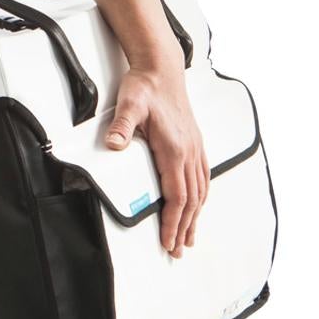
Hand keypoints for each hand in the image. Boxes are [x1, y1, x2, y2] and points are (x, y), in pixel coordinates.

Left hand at [103, 66, 209, 257]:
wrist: (161, 68)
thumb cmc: (145, 87)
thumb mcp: (129, 105)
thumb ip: (122, 127)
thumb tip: (114, 144)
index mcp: (174, 149)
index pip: (176, 195)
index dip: (172, 222)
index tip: (168, 241)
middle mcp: (189, 151)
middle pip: (191, 200)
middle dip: (184, 228)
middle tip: (178, 250)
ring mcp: (195, 147)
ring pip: (200, 190)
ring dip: (195, 216)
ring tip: (190, 237)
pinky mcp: (195, 142)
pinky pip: (203, 176)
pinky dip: (201, 196)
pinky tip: (198, 204)